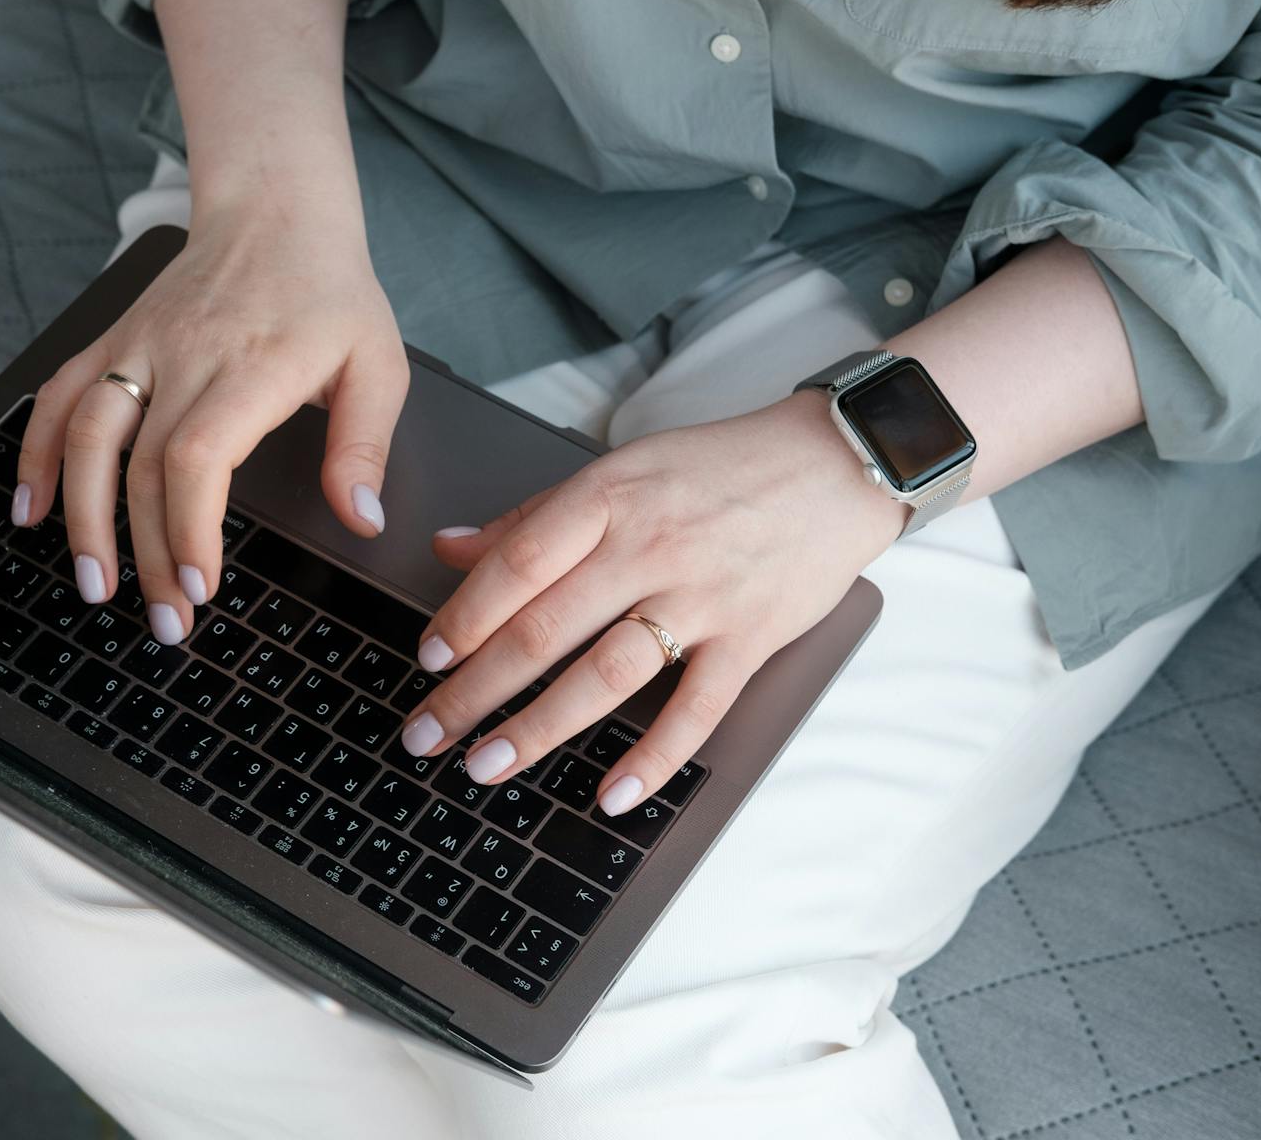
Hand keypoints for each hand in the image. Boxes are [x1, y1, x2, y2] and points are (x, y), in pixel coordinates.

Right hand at [13, 199, 407, 643]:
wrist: (275, 212)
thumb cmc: (330, 294)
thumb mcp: (378, 364)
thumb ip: (365, 446)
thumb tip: (360, 520)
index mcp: (252, 366)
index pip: (198, 454)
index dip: (185, 524)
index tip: (197, 584)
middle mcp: (185, 355)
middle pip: (142, 466)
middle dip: (146, 553)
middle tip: (166, 621)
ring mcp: (140, 346)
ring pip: (87, 434)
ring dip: (81, 516)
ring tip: (92, 583)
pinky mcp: (116, 340)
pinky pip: (61, 396)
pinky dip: (34, 452)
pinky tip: (28, 509)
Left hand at [398, 390, 906, 813]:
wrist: (834, 464)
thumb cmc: (720, 467)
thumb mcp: (620, 471)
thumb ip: (534, 517)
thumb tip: (449, 548)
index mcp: (609, 500)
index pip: (518, 564)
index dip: (464, 616)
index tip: (427, 659)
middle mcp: (650, 549)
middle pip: (545, 630)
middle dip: (475, 691)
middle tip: (426, 735)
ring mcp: (701, 598)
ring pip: (605, 675)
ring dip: (539, 730)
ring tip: (486, 767)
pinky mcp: (750, 640)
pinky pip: (695, 710)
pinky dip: (653, 759)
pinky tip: (611, 796)